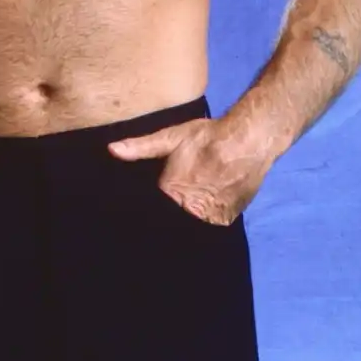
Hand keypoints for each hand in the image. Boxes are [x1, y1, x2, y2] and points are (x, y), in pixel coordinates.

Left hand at [107, 115, 271, 225]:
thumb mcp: (171, 137)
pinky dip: (207, 215)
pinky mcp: (227, 221)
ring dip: (190, 214)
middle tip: (180, 193)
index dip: (151, 204)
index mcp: (171, 193)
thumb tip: (111, 150)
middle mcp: (189, 210)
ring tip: (194, 197)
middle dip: (172, 210)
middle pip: (174, 217)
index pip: (152, 207)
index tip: (153, 200)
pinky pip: (211, 223)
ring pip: (192, 222)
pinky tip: (207, 202)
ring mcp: (210, 219)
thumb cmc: (207, 137)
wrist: (248, 141)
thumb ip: (141, 147)